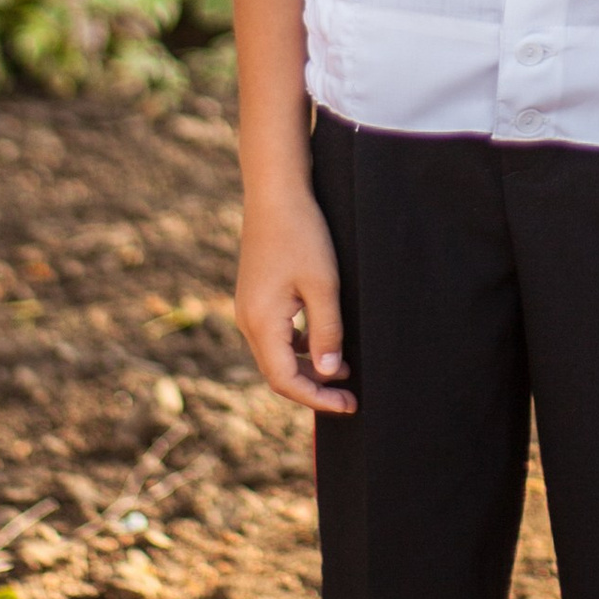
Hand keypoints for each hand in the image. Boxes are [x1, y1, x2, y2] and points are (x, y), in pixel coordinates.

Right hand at [235, 192, 356, 416]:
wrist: (275, 193)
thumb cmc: (302, 234)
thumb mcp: (323, 285)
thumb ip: (326, 331)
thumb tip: (330, 373)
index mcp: (261, 322)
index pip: (286, 381)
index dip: (317, 398)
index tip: (349, 404)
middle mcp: (248, 321)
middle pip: (278, 373)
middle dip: (314, 388)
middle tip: (350, 397)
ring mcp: (249, 309)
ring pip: (277, 355)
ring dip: (308, 368)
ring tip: (344, 370)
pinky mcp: (256, 297)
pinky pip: (276, 336)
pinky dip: (299, 347)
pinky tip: (324, 341)